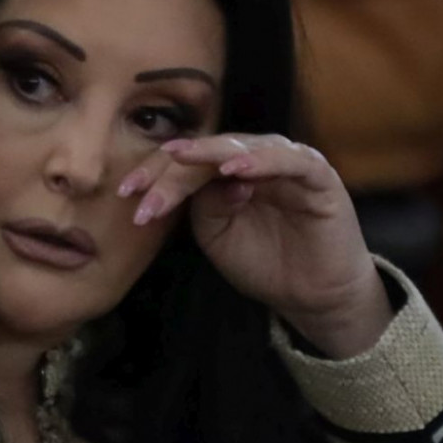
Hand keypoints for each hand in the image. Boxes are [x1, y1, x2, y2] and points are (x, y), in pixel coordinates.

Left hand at [117, 134, 393, 357]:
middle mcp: (255, 158)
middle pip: (207, 150)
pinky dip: (260, 160)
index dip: (155, 173)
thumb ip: (203, 205)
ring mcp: (287, 162)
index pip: (187, 161)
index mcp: (227, 170)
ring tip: (181, 160)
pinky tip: (234, 169)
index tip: (126, 193)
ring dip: (208, 154)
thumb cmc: (264, 261)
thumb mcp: (217, 234)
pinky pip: (288, 159)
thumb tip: (197, 179)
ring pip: (242, 146)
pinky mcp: (317, 174)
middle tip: (142, 191)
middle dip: (171, 169)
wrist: (312, 296)